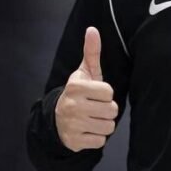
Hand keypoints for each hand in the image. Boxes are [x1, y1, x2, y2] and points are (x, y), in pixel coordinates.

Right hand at [55, 27, 118, 151]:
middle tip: (96, 108)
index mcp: (76, 87)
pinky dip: (97, 137)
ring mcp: (72, 125)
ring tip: (93, 118)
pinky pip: (100, 141)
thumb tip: (92, 29)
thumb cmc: (79, 93)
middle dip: (107, 110)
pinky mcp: (74, 142)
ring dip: (104, 124)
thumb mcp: (85, 72)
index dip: (106, 94)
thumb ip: (91, 52)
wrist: (58, 119)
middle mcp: (72, 105)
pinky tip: (88, 130)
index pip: (109, 92)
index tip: (96, 94)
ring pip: (108, 127)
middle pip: (111, 110)